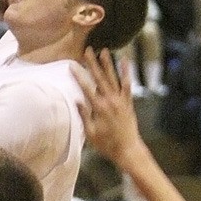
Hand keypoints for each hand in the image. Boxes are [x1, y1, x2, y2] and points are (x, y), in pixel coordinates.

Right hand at [73, 48, 140, 166]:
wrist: (128, 150)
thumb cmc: (107, 145)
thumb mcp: (91, 134)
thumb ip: (84, 116)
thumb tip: (77, 100)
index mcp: (99, 108)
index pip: (86, 88)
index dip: (79, 75)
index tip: (72, 65)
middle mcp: (110, 101)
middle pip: (99, 78)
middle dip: (92, 63)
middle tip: (87, 50)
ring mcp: (120, 100)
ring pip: (113, 78)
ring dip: (108, 64)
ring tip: (103, 50)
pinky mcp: (128, 103)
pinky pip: (127, 85)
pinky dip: (126, 72)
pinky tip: (125, 61)